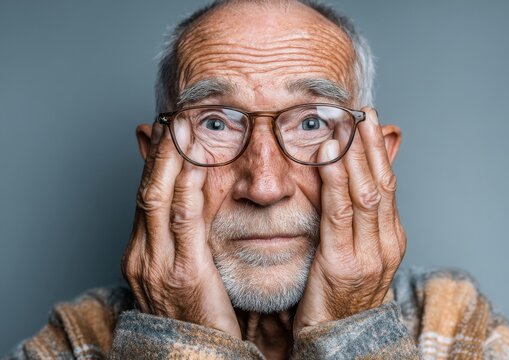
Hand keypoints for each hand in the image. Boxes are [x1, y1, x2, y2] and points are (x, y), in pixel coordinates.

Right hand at [121, 121, 240, 337]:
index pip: (148, 194)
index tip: (170, 127)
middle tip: (174, 113)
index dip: (157, 159)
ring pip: (159, 198)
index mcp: (143, 252)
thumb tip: (195, 204)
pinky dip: (187, 188)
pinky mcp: (183, 274)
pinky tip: (196, 162)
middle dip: (160, 149)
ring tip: (182, 124)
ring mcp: (158, 264)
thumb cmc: (197, 313)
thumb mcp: (186, 269)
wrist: (196, 357)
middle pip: (148, 189)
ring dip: (171, 158)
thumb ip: (186, 235)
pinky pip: (184, 222)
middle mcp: (143, 254)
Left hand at [293, 108, 405, 334]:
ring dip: (354, 153)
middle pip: (381, 182)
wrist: (338, 339)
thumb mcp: (353, 251)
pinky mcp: (344, 264)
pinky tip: (326, 154)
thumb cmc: (339, 293)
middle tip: (358, 110)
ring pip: (365, 191)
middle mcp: (386, 242)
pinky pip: (339, 212)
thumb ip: (353, 218)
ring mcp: (369, 254)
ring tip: (344, 122)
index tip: (366, 120)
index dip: (377, 150)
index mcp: (390, 237)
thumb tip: (346, 182)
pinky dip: (335, 179)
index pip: (387, 183)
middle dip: (369, 144)